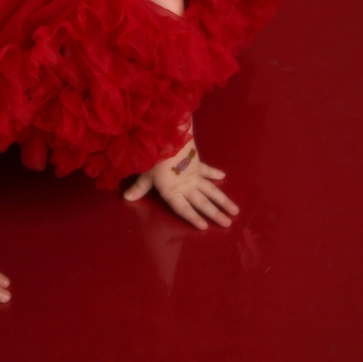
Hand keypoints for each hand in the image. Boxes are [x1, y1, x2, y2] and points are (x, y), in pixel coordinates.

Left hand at [123, 139, 238, 229]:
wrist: (168, 134)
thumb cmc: (155, 156)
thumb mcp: (145, 173)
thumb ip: (139, 187)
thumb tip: (127, 198)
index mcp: (172, 190)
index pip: (183, 208)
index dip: (192, 217)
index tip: (204, 227)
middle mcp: (185, 185)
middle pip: (202, 202)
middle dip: (215, 213)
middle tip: (228, 224)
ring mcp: (193, 174)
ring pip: (210, 190)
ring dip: (222, 200)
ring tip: (235, 210)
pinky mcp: (197, 162)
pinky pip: (207, 170)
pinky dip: (214, 173)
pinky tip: (223, 176)